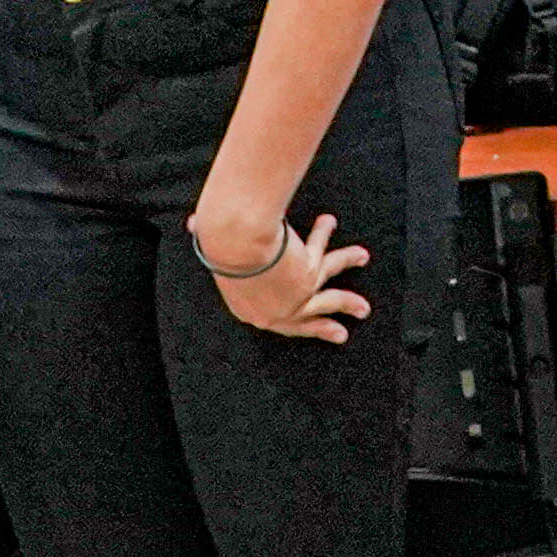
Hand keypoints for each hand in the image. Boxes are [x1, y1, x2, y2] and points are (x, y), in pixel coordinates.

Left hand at [195, 202, 372, 339]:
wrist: (237, 242)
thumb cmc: (221, 245)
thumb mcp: (215, 249)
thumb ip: (208, 237)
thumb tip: (191, 222)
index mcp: (248, 310)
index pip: (272, 319)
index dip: (290, 319)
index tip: (301, 318)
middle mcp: (274, 310)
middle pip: (306, 321)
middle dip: (325, 327)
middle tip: (341, 334)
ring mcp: (295, 297)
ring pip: (330, 298)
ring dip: (349, 302)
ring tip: (364, 309)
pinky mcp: (311, 278)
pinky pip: (331, 262)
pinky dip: (346, 256)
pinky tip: (362, 254)